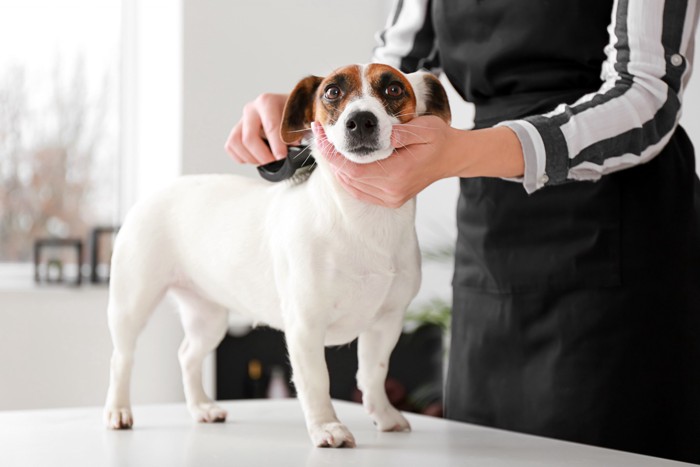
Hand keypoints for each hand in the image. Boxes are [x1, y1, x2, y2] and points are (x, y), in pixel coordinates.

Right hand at [225, 93, 295, 164]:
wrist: (291, 111)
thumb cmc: (297, 115)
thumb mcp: (303, 118)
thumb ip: (298, 130)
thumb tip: (293, 144)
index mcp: (267, 102)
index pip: (270, 126)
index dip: (276, 145)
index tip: (282, 157)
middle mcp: (251, 109)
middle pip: (249, 138)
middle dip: (263, 156)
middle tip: (276, 163)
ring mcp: (241, 120)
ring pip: (235, 143)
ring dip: (251, 158)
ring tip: (267, 161)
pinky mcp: (236, 131)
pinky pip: (230, 147)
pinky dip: (242, 157)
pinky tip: (258, 157)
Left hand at [311, 116, 456, 207]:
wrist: (452, 157)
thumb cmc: (438, 139)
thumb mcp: (424, 128)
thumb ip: (400, 132)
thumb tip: (379, 133)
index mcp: (397, 174)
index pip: (352, 168)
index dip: (331, 153)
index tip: (320, 132)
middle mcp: (391, 192)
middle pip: (347, 178)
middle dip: (330, 156)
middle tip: (320, 134)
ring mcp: (390, 198)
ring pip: (351, 186)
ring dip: (337, 167)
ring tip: (328, 145)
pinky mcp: (390, 200)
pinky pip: (360, 191)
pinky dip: (347, 177)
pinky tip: (342, 161)